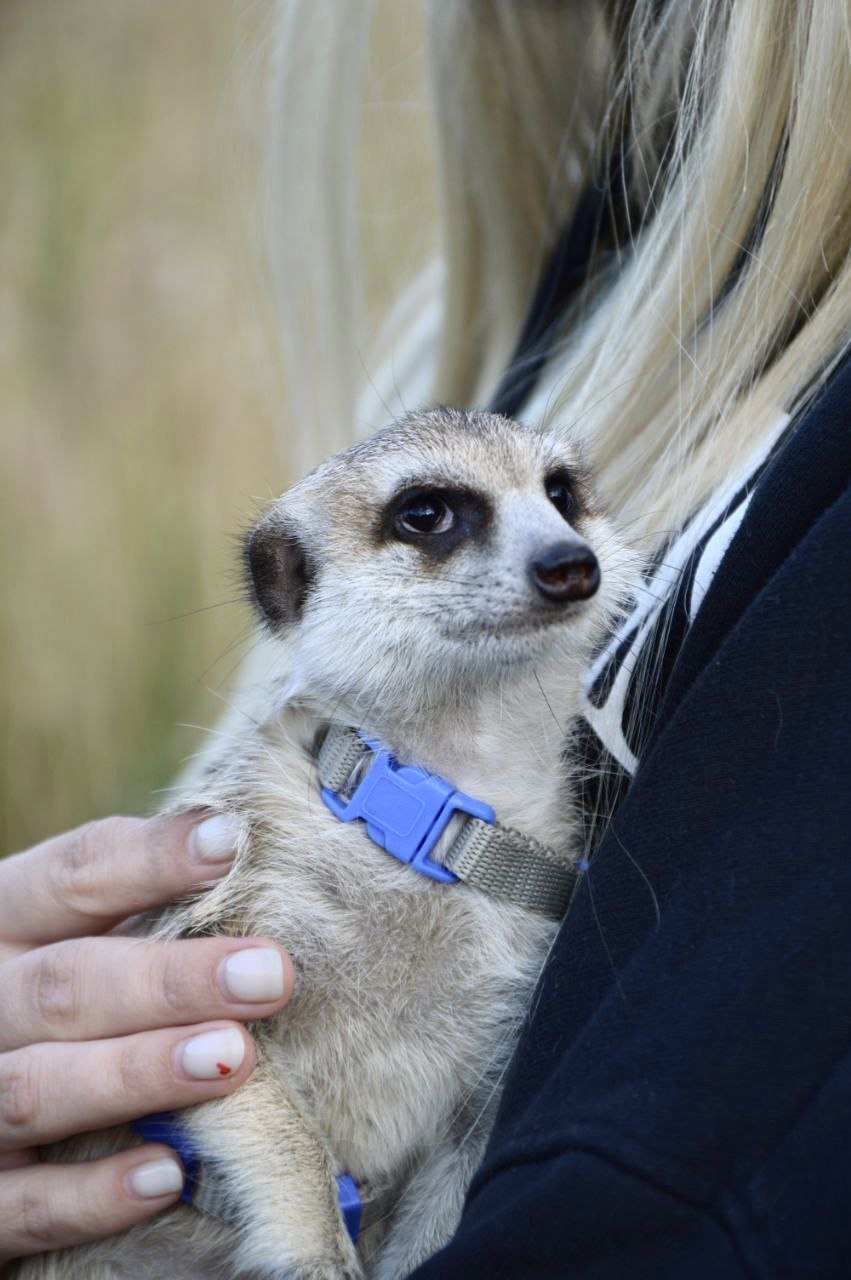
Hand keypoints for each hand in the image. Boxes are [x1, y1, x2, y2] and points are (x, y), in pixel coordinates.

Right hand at [0, 812, 293, 1265]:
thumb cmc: (51, 1000)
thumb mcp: (68, 938)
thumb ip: (138, 910)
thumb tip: (248, 853)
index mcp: (3, 923)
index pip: (70, 875)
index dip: (148, 858)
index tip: (229, 843)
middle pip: (63, 986)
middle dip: (170, 980)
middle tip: (269, 975)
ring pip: (37, 1090)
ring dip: (136, 1073)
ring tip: (232, 1059)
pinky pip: (24, 1207)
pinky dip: (90, 1196)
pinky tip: (167, 1175)